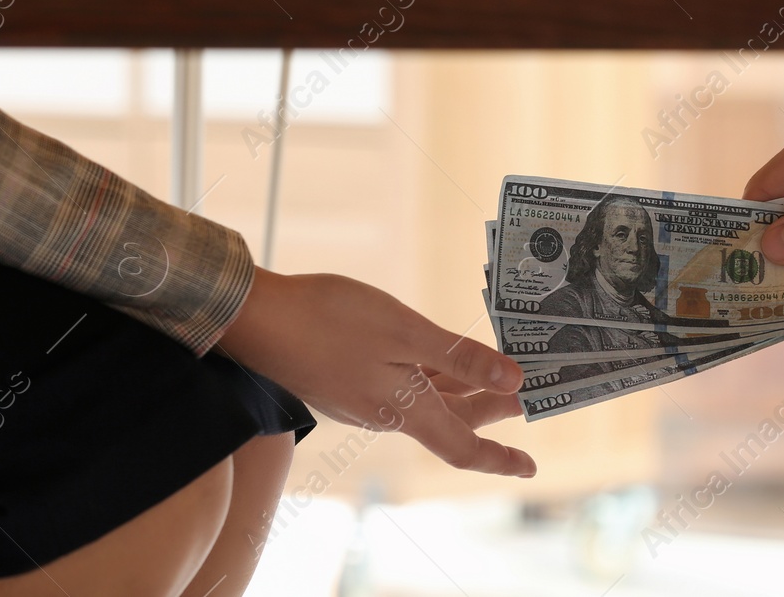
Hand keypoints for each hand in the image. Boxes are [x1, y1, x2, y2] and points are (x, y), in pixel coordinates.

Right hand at [217, 268, 534, 476]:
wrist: (254, 318)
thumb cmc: (330, 319)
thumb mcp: (407, 333)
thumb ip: (460, 359)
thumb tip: (513, 385)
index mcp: (404, 410)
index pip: (463, 447)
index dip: (500, 458)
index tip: (530, 466)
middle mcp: (386, 413)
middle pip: (450, 419)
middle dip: (492, 410)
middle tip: (529, 393)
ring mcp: (363, 397)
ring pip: (428, 401)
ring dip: (464, 390)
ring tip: (497, 369)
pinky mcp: (348, 379)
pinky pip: (404, 386)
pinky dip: (433, 375)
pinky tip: (441, 355)